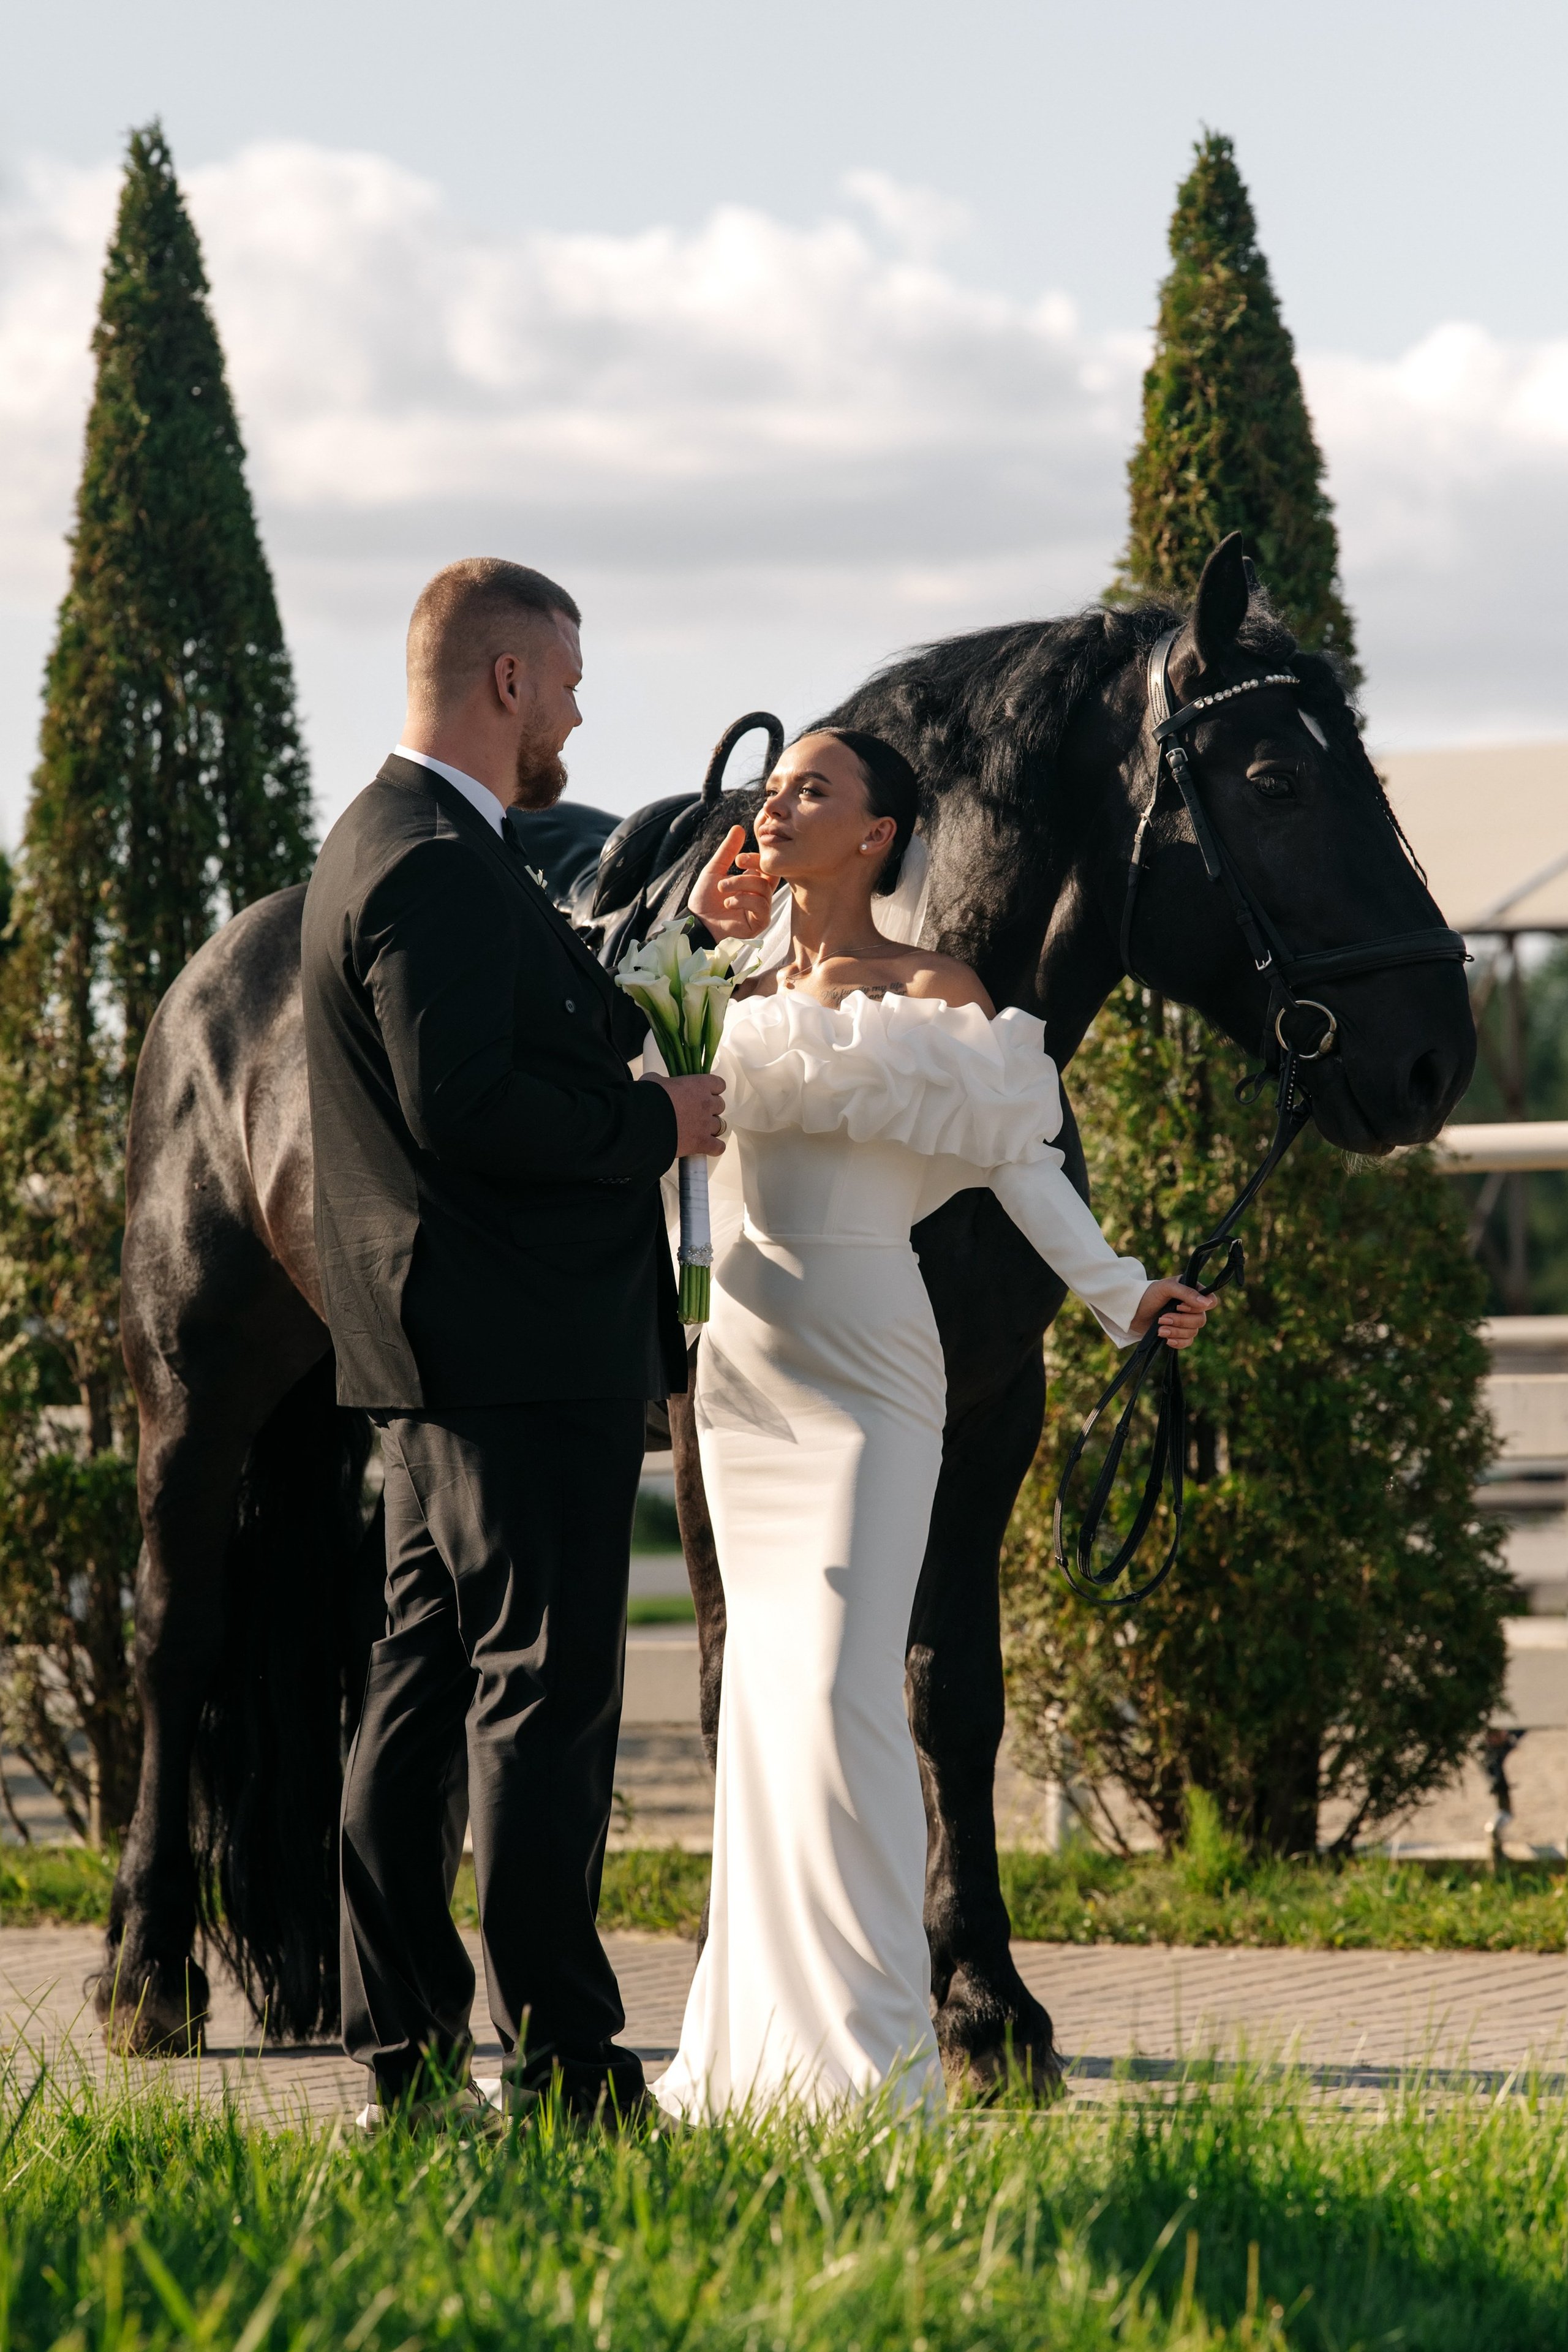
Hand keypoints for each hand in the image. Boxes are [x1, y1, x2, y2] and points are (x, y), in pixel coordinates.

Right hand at [652, 1071, 726, 1157]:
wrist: (644, 1121)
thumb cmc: (649, 1099)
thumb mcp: (654, 1081)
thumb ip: (663, 1082)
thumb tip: (658, 1085)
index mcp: (698, 1085)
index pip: (718, 1084)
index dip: (712, 1090)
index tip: (704, 1093)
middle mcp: (706, 1104)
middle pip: (720, 1106)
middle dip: (710, 1109)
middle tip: (696, 1112)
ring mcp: (706, 1124)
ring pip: (720, 1126)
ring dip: (711, 1128)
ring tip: (698, 1130)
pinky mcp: (702, 1143)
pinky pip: (718, 1147)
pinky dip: (714, 1148)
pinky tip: (706, 1147)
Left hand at [688, 824, 774, 939]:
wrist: (696, 924)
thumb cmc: (704, 899)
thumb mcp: (715, 869)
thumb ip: (728, 850)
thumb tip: (739, 827)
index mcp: (752, 881)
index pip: (766, 865)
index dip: (757, 858)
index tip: (739, 858)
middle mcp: (760, 895)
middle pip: (771, 874)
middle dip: (754, 865)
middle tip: (737, 863)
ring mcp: (761, 910)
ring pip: (763, 888)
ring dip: (740, 884)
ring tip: (722, 888)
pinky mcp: (759, 923)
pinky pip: (761, 907)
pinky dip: (743, 900)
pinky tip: (728, 903)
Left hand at [1130, 1279, 1215, 1350]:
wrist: (1132, 1311)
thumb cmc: (1149, 1294)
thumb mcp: (1167, 1288)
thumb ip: (1187, 1293)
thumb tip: (1206, 1303)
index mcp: (1193, 1291)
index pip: (1211, 1301)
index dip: (1198, 1307)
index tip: (1180, 1306)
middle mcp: (1192, 1307)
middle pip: (1201, 1319)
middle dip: (1181, 1321)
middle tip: (1163, 1318)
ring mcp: (1186, 1321)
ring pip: (1194, 1332)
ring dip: (1176, 1331)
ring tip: (1160, 1329)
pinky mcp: (1179, 1333)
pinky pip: (1188, 1342)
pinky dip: (1178, 1342)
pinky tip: (1167, 1340)